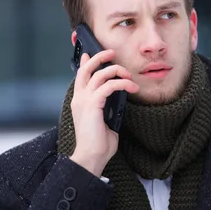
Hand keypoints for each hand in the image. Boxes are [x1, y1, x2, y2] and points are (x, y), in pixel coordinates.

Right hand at [69, 50, 138, 176]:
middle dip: (98, 57)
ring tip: (129, 76)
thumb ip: (106, 111)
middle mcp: (79, 98)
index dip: (85, 63)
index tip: (90, 53)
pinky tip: (131, 88)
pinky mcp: (92, 104)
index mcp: (80, 102)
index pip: (80, 77)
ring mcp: (84, 100)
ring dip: (116, 71)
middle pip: (85, 69)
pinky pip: (109, 85)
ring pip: (99, 74)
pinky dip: (122, 83)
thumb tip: (116, 106)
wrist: (92, 157)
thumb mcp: (104, 122)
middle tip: (111, 53)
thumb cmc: (99, 145)